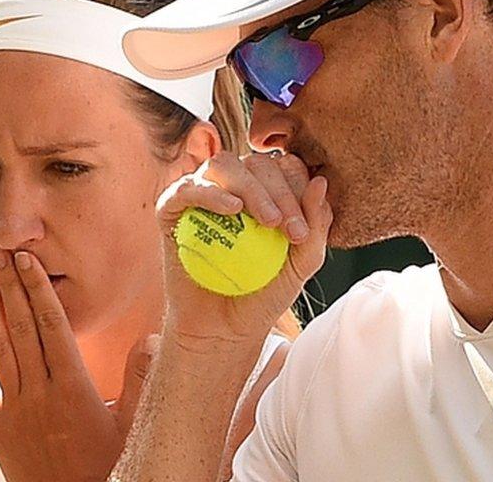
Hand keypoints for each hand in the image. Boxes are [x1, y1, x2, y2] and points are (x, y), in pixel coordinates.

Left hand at [0, 249, 155, 481]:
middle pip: (22, 328)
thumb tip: (153, 337)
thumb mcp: (135, 426)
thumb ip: (142, 379)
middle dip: (12, 287)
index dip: (39, 289)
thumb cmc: (110, 470)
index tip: (30, 261)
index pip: (53, 325)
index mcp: (74, 389)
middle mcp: (41, 395)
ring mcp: (15, 412)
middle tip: (1, 253)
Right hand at [156, 151, 332, 345]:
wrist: (224, 330)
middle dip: (280, 192)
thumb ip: (316, 226)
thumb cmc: (264, 294)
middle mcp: (233, 185)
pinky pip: (187, 188)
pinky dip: (211, 193)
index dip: (298, 188)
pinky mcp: (171, 210)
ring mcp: (200, 194)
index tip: (302, 231)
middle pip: (257, 163)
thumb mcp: (301, 264)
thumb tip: (321, 182)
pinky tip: (232, 210)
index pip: (284, 166)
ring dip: (251, 188)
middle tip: (290, 231)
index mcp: (265, 190)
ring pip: (224, 165)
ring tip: (268, 222)